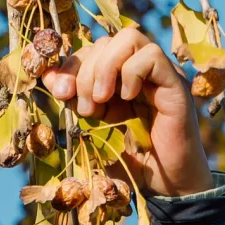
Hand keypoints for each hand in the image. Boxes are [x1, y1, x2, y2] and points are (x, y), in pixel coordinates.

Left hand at [41, 27, 214, 197]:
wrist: (166, 185)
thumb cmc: (132, 160)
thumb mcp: (93, 127)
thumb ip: (73, 101)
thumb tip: (48, 76)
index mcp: (119, 78)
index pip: (91, 50)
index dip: (70, 66)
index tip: (60, 93)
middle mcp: (141, 70)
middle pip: (107, 41)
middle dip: (85, 72)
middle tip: (86, 108)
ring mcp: (161, 74)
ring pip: (129, 38)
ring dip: (106, 68)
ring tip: (102, 102)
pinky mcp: (176, 84)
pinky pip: (151, 56)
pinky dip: (131, 73)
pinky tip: (127, 99)